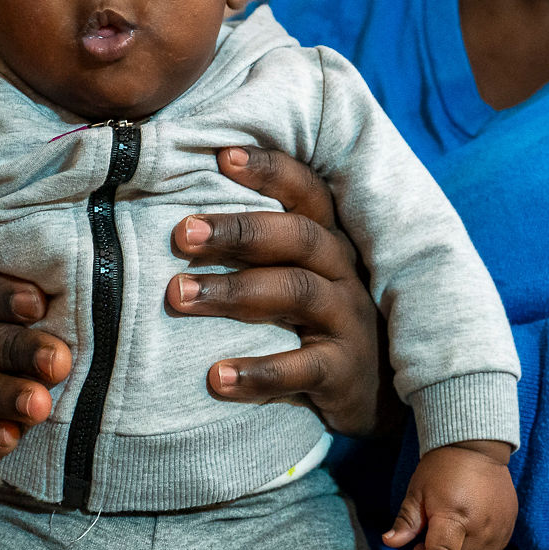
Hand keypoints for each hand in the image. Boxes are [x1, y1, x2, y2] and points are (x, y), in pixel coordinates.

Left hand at [167, 145, 399, 437]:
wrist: (370, 393)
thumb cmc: (312, 321)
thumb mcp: (296, 274)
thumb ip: (259, 245)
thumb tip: (181, 216)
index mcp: (328, 240)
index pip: (307, 192)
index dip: (271, 171)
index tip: (223, 156)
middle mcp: (343, 272)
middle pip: (298, 237)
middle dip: (238, 231)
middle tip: (182, 232)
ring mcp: (348, 321)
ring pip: (295, 292)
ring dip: (234, 291)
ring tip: (178, 294)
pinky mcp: (344, 372)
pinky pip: (303, 369)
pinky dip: (260, 373)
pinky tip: (216, 377)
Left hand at [382, 441, 516, 549]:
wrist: (477, 447)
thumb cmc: (442, 468)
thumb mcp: (418, 492)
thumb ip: (407, 522)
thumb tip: (390, 543)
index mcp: (454, 516)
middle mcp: (481, 526)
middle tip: (423, 544)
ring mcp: (499, 527)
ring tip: (445, 537)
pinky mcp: (510, 524)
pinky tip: (464, 535)